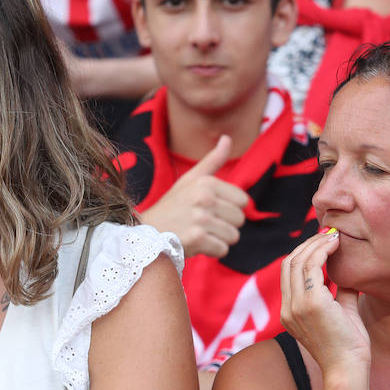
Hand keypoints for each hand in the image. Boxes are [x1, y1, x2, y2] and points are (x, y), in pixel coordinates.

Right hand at [139, 136, 250, 258]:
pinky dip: (212, 251)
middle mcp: (204, 198)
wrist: (146, 232)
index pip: (243, 201)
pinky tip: (196, 244)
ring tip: (200, 234)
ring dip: (219, 239)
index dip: (230, 208)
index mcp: (206, 183)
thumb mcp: (190, 180)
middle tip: (204, 224)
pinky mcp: (197, 239)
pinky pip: (223, 250)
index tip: (211, 209)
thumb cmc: (172, 206)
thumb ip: (212, 160)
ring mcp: (200, 219)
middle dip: (225, 225)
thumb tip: (227, 138)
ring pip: (233, 236)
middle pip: (240, 220)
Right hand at [281, 228, 370, 373]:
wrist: (348, 369)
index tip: (325, 242)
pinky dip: (323, 251)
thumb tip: (350, 276)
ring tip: (335, 236)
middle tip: (330, 233)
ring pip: (299, 260)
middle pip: (290, 262)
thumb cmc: (348, 347)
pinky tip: (337, 245)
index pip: (289, 273)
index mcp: (290, 312)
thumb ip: (341, 293)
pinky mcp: (311, 303)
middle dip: (310, 243)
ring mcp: (297, 306)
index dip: (304, 252)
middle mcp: (288, 308)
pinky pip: (311, 266)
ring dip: (317, 244)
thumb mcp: (343, 314)